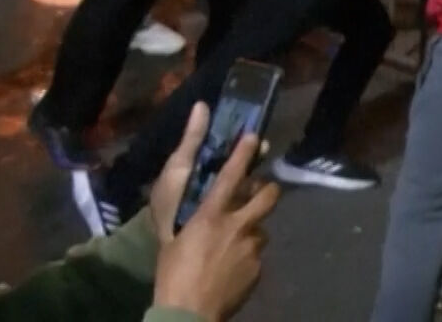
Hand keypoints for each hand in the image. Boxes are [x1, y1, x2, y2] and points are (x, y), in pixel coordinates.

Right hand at [153, 103, 279, 321]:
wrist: (190, 314)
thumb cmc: (172, 275)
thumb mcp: (172, 241)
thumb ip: (188, 219)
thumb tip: (194, 204)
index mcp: (211, 216)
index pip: (231, 176)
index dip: (243, 153)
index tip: (253, 136)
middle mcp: (238, 227)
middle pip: (268, 196)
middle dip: (268, 190)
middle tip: (261, 192)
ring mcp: (252, 249)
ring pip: (261, 229)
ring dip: (251, 231)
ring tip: (235, 245)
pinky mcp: (259, 269)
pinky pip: (256, 255)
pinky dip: (247, 257)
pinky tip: (232, 269)